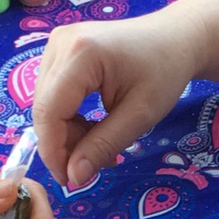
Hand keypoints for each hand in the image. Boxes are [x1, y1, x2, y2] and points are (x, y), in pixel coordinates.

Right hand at [33, 11, 203, 189]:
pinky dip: (68, 117)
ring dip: (66, 133)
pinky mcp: (59, 50)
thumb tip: (74, 177)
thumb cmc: (165, 72)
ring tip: (99, 144)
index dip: (54, 151)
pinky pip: (52, 94)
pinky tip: (92, 126)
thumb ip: (103, 146)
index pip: (49, 112)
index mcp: (80, 53)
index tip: (70, 180)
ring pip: (46, 104)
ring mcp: (57, 43)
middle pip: (44, 108)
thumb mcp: (139, 115)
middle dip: (63, 144)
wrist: (174, 38)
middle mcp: (60, 43)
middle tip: (91, 165)